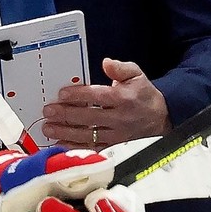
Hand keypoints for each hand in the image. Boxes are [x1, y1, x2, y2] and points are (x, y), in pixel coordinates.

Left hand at [42, 59, 170, 147]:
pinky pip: (92, 148)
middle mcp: (119, 118)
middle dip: (66, 114)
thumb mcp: (137, 75)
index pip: (97, 97)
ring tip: (48, 128)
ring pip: (87, 135)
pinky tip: (60, 143)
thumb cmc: (144, 95)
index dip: (79, 95)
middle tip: (48, 111)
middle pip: (89, 117)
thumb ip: (120, 68)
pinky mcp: (113, 146)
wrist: (162, 118)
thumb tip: (107, 63)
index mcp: (123, 99)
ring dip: (65, 132)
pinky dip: (75, 147)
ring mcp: (116, 135)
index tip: (62, 94)